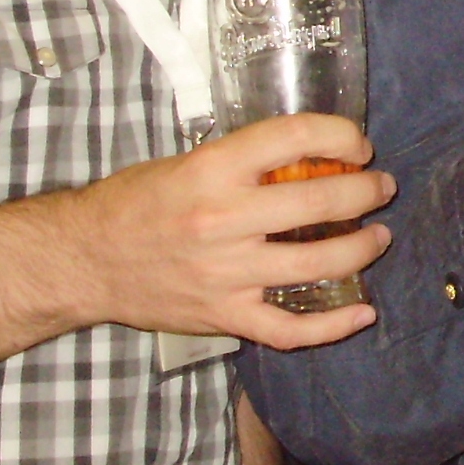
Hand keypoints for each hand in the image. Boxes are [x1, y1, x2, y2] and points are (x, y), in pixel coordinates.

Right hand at [64, 113, 391, 348]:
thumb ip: (244, 159)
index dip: (341, 135)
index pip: (295, 137)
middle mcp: (222, 219)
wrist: (82, 260)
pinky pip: (289, 328)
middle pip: (320, 200)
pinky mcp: (223, 316)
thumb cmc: (135, 203)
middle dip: (365, 190)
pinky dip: (333, 325)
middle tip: (381, 187)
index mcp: (212, 169)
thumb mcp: (187, 161)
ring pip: (318, 263)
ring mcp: (225, 273)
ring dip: (363, 248)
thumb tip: (311, 152)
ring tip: (379, 236)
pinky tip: (363, 312)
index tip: (358, 144)